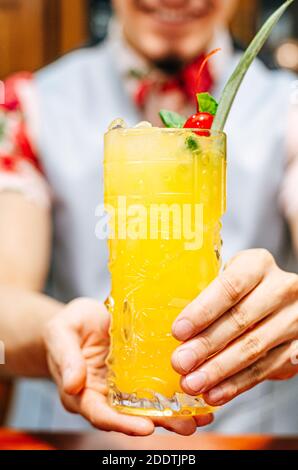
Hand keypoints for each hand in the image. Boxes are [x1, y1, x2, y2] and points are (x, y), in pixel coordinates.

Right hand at [44, 298, 212, 435]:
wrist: (81, 319)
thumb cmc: (67, 326)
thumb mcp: (60, 334)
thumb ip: (66, 357)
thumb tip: (74, 384)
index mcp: (83, 392)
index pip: (101, 414)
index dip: (123, 423)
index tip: (147, 427)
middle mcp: (106, 395)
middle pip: (132, 416)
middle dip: (161, 423)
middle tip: (189, 425)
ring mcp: (124, 385)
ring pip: (150, 405)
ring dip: (175, 412)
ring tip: (203, 416)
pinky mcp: (139, 372)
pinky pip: (157, 384)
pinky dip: (176, 390)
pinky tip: (198, 389)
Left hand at [171, 249, 297, 406]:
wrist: (283, 300)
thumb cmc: (245, 288)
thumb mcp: (229, 277)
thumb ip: (207, 294)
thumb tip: (169, 324)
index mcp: (257, 265)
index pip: (230, 287)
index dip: (203, 311)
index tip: (179, 331)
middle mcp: (281, 289)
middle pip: (240, 320)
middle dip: (206, 345)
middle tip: (180, 362)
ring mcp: (294, 319)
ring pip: (253, 349)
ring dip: (218, 370)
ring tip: (193, 382)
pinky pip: (265, 370)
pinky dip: (236, 384)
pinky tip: (215, 392)